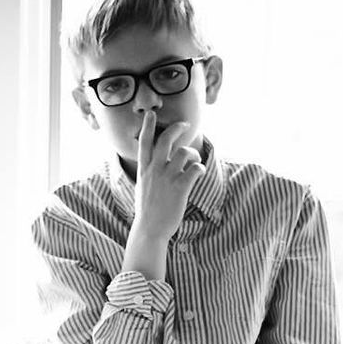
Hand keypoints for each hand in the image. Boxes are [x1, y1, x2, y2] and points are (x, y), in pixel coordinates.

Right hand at [132, 111, 206, 241]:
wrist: (150, 229)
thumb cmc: (148, 210)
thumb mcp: (142, 186)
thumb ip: (149, 172)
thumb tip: (156, 163)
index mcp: (144, 170)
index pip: (144, 142)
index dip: (147, 126)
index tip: (150, 114)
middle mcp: (155, 170)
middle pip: (166, 140)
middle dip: (177, 128)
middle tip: (185, 125)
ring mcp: (167, 178)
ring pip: (183, 152)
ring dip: (193, 153)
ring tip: (194, 160)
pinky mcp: (181, 188)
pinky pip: (196, 169)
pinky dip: (200, 168)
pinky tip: (198, 174)